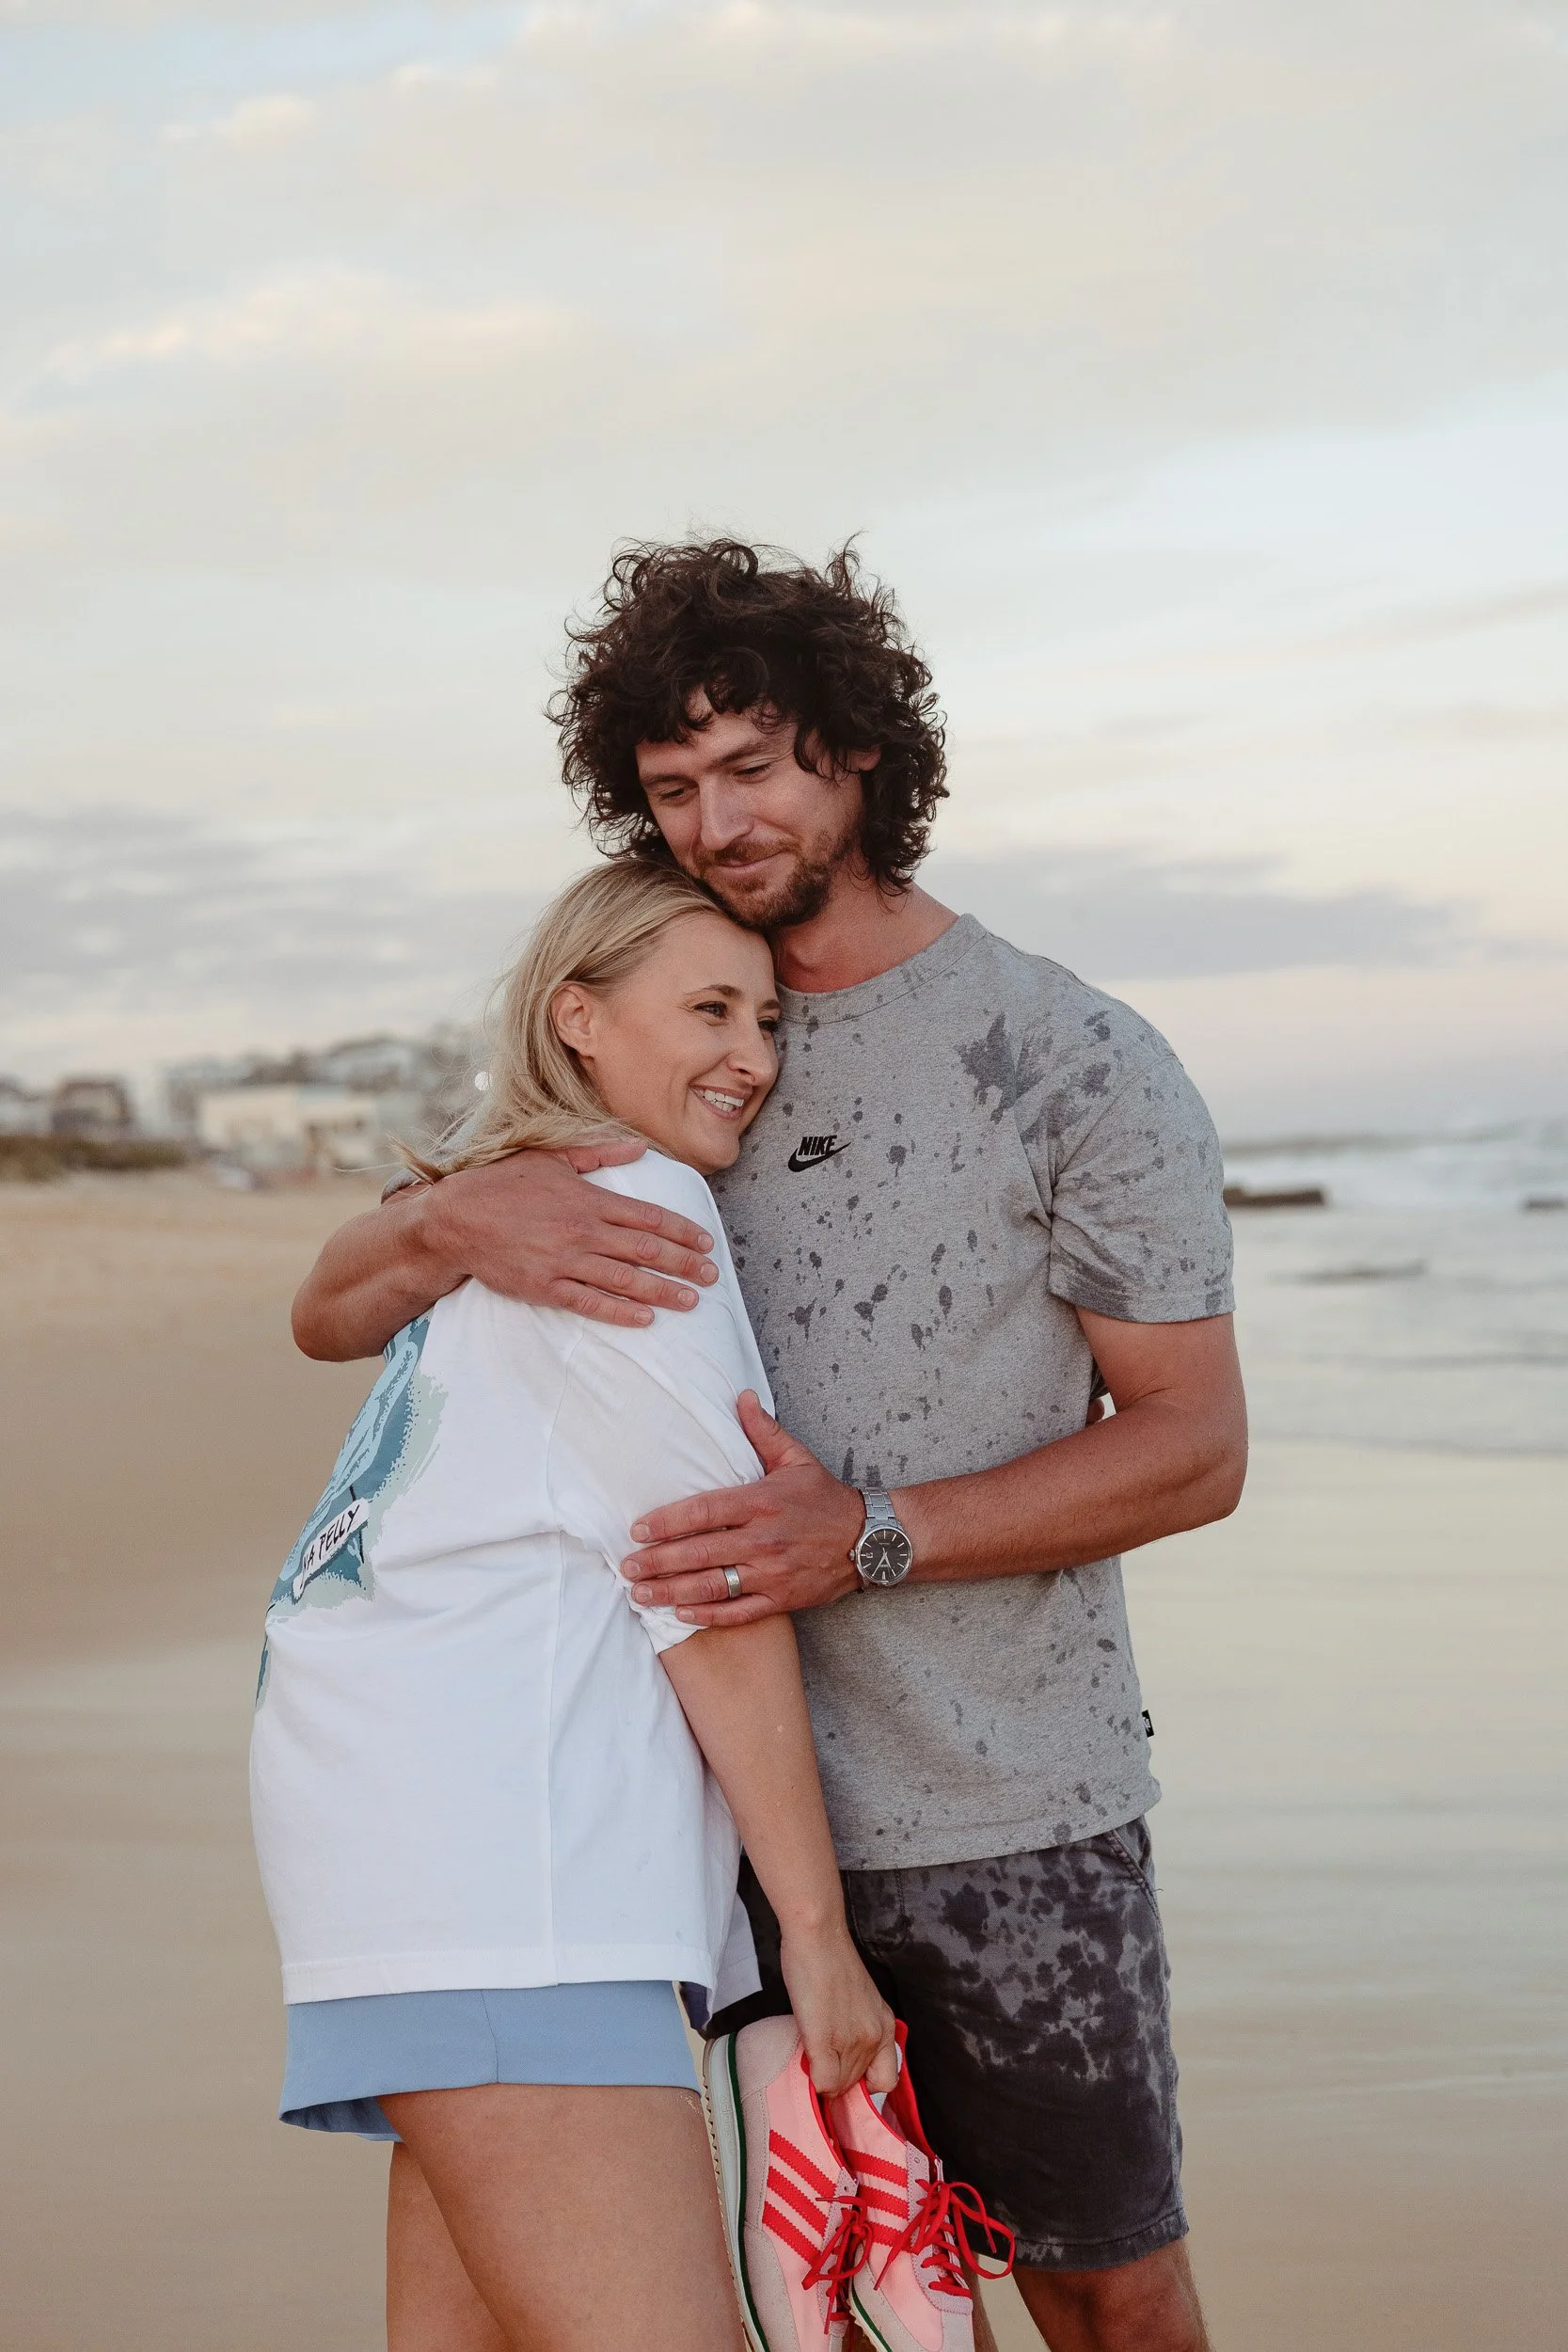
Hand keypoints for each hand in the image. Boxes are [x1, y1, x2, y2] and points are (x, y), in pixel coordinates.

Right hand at [420, 1142, 718, 1326]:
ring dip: (662, 1291)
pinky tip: (645, 1320)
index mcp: (588, 1200)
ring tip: (691, 1301)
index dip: (681, 1230)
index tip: (706, 1241)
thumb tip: (639, 1148)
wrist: (455, 1219)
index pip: (648, 1216)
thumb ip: (598, 1153)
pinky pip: (590, 1303)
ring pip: (625, 1280)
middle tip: (712, 1275)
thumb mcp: (551, 1158)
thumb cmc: (502, 1184)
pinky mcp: (545, 1287)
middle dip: (684, 1263)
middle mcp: (583, 1231)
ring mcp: (565, 1262)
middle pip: (646, 1249)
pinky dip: (619, 1312)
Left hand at [624, 1394, 864, 1624]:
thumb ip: (763, 1432)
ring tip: (639, 1594)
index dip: (668, 1522)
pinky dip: (707, 1615)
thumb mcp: (797, 1459)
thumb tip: (741, 1397)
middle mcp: (763, 1539)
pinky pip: (738, 1611)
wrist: (870, 1540)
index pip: (704, 1511)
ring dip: (672, 1591)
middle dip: (659, 1561)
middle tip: (627, 1566)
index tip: (638, 1530)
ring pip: (713, 1585)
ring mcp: (772, 1572)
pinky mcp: (781, 1599)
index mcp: (761, 1502)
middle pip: (700, 1552)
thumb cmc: (826, 1498)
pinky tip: (680, 1614)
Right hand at [779, 1922, 898, 2098]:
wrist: (819, 1937)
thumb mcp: (859, 1999)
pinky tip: (807, 2055)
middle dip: (837, 2077)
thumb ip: (857, 2027)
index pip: (885, 2080)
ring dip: (823, 2074)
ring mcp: (853, 2041)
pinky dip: (812, 2079)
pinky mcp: (826, 2041)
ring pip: (838, 2086)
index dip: (863, 2082)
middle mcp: (875, 2037)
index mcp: (885, 2026)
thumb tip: (839, 2056)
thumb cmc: (832, 1960)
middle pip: (856, 2085)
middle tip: (820, 2054)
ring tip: (812, 2045)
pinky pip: (823, 2082)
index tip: (845, 2071)